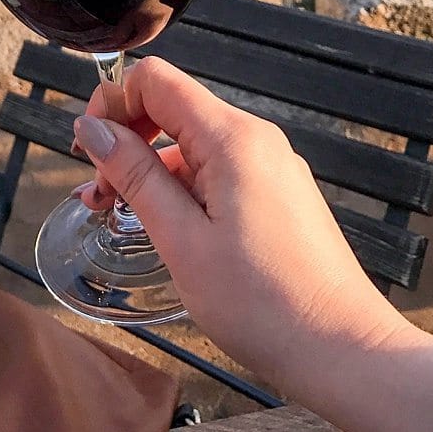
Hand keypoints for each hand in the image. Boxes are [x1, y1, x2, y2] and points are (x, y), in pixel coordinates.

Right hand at [72, 59, 432, 431]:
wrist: (346, 352)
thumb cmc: (261, 302)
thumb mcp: (182, 240)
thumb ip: (135, 175)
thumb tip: (91, 126)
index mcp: (231, 138)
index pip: (156, 79)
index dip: (112, 102)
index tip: (86, 151)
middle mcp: (255, 138)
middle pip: (173, 108)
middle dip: (126, 140)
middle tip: (97, 196)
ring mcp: (272, 165)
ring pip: (193, 143)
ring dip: (150, 169)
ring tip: (118, 216)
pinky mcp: (280, 193)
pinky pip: (218, 169)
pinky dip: (182, 187)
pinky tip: (165, 227)